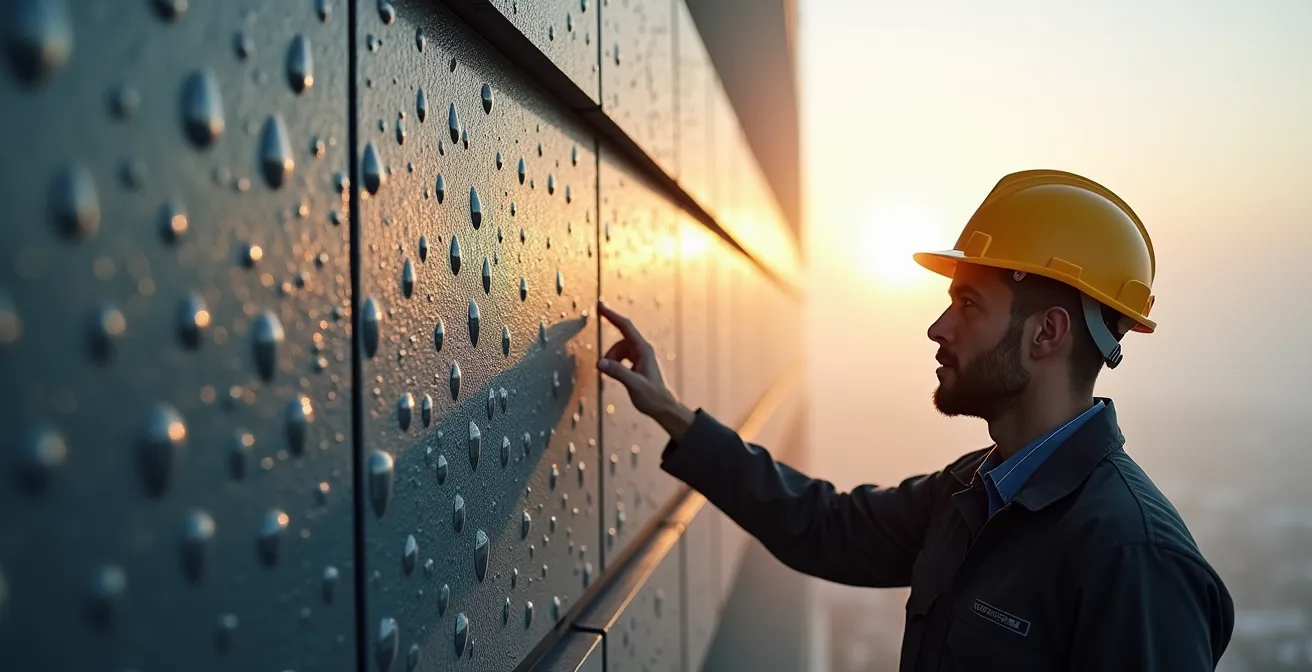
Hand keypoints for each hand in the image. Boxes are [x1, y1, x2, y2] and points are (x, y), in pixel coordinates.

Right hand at [596, 300, 695, 440]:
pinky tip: (618, 375)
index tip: (600, 305)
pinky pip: (623, 357)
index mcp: (644, 350)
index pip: (625, 326)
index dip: (612, 315)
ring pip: (620, 350)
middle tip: (605, 367)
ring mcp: (641, 356)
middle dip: (611, 352)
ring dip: (613, 359)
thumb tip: (600, 362)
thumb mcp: (634, 385)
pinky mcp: (639, 364)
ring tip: (614, 375)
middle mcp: (643, 350)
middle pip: (620, 341)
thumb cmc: (653, 397)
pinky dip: (616, 363)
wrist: (665, 408)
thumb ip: (617, 372)